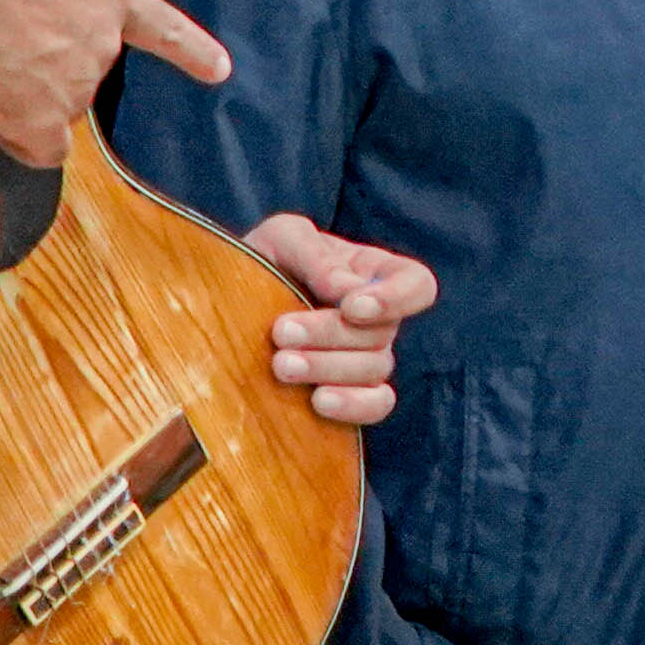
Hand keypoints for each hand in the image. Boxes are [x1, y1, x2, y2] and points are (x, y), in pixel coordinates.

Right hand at [0, 0, 227, 165]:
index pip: (162, 27)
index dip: (192, 50)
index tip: (218, 69)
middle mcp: (96, 45)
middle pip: (86, 60)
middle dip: (51, 49)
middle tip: (5, 25)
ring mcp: (68, 86)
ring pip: (59, 98)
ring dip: (31, 86)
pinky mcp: (33, 121)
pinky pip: (41, 144)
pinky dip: (24, 134)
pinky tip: (0, 111)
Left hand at [242, 216, 434, 428]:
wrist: (228, 305)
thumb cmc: (263, 263)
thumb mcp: (282, 239)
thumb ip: (315, 254)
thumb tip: (345, 289)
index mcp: (373, 274)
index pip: (416, 285)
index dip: (396, 298)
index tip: (352, 306)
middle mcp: (378, 319)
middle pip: (382, 332)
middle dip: (330, 333)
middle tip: (280, 332)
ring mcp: (365, 360)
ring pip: (374, 369)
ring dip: (326, 367)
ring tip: (280, 365)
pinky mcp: (348, 394)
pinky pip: (375, 405)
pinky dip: (353, 405)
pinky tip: (318, 400)